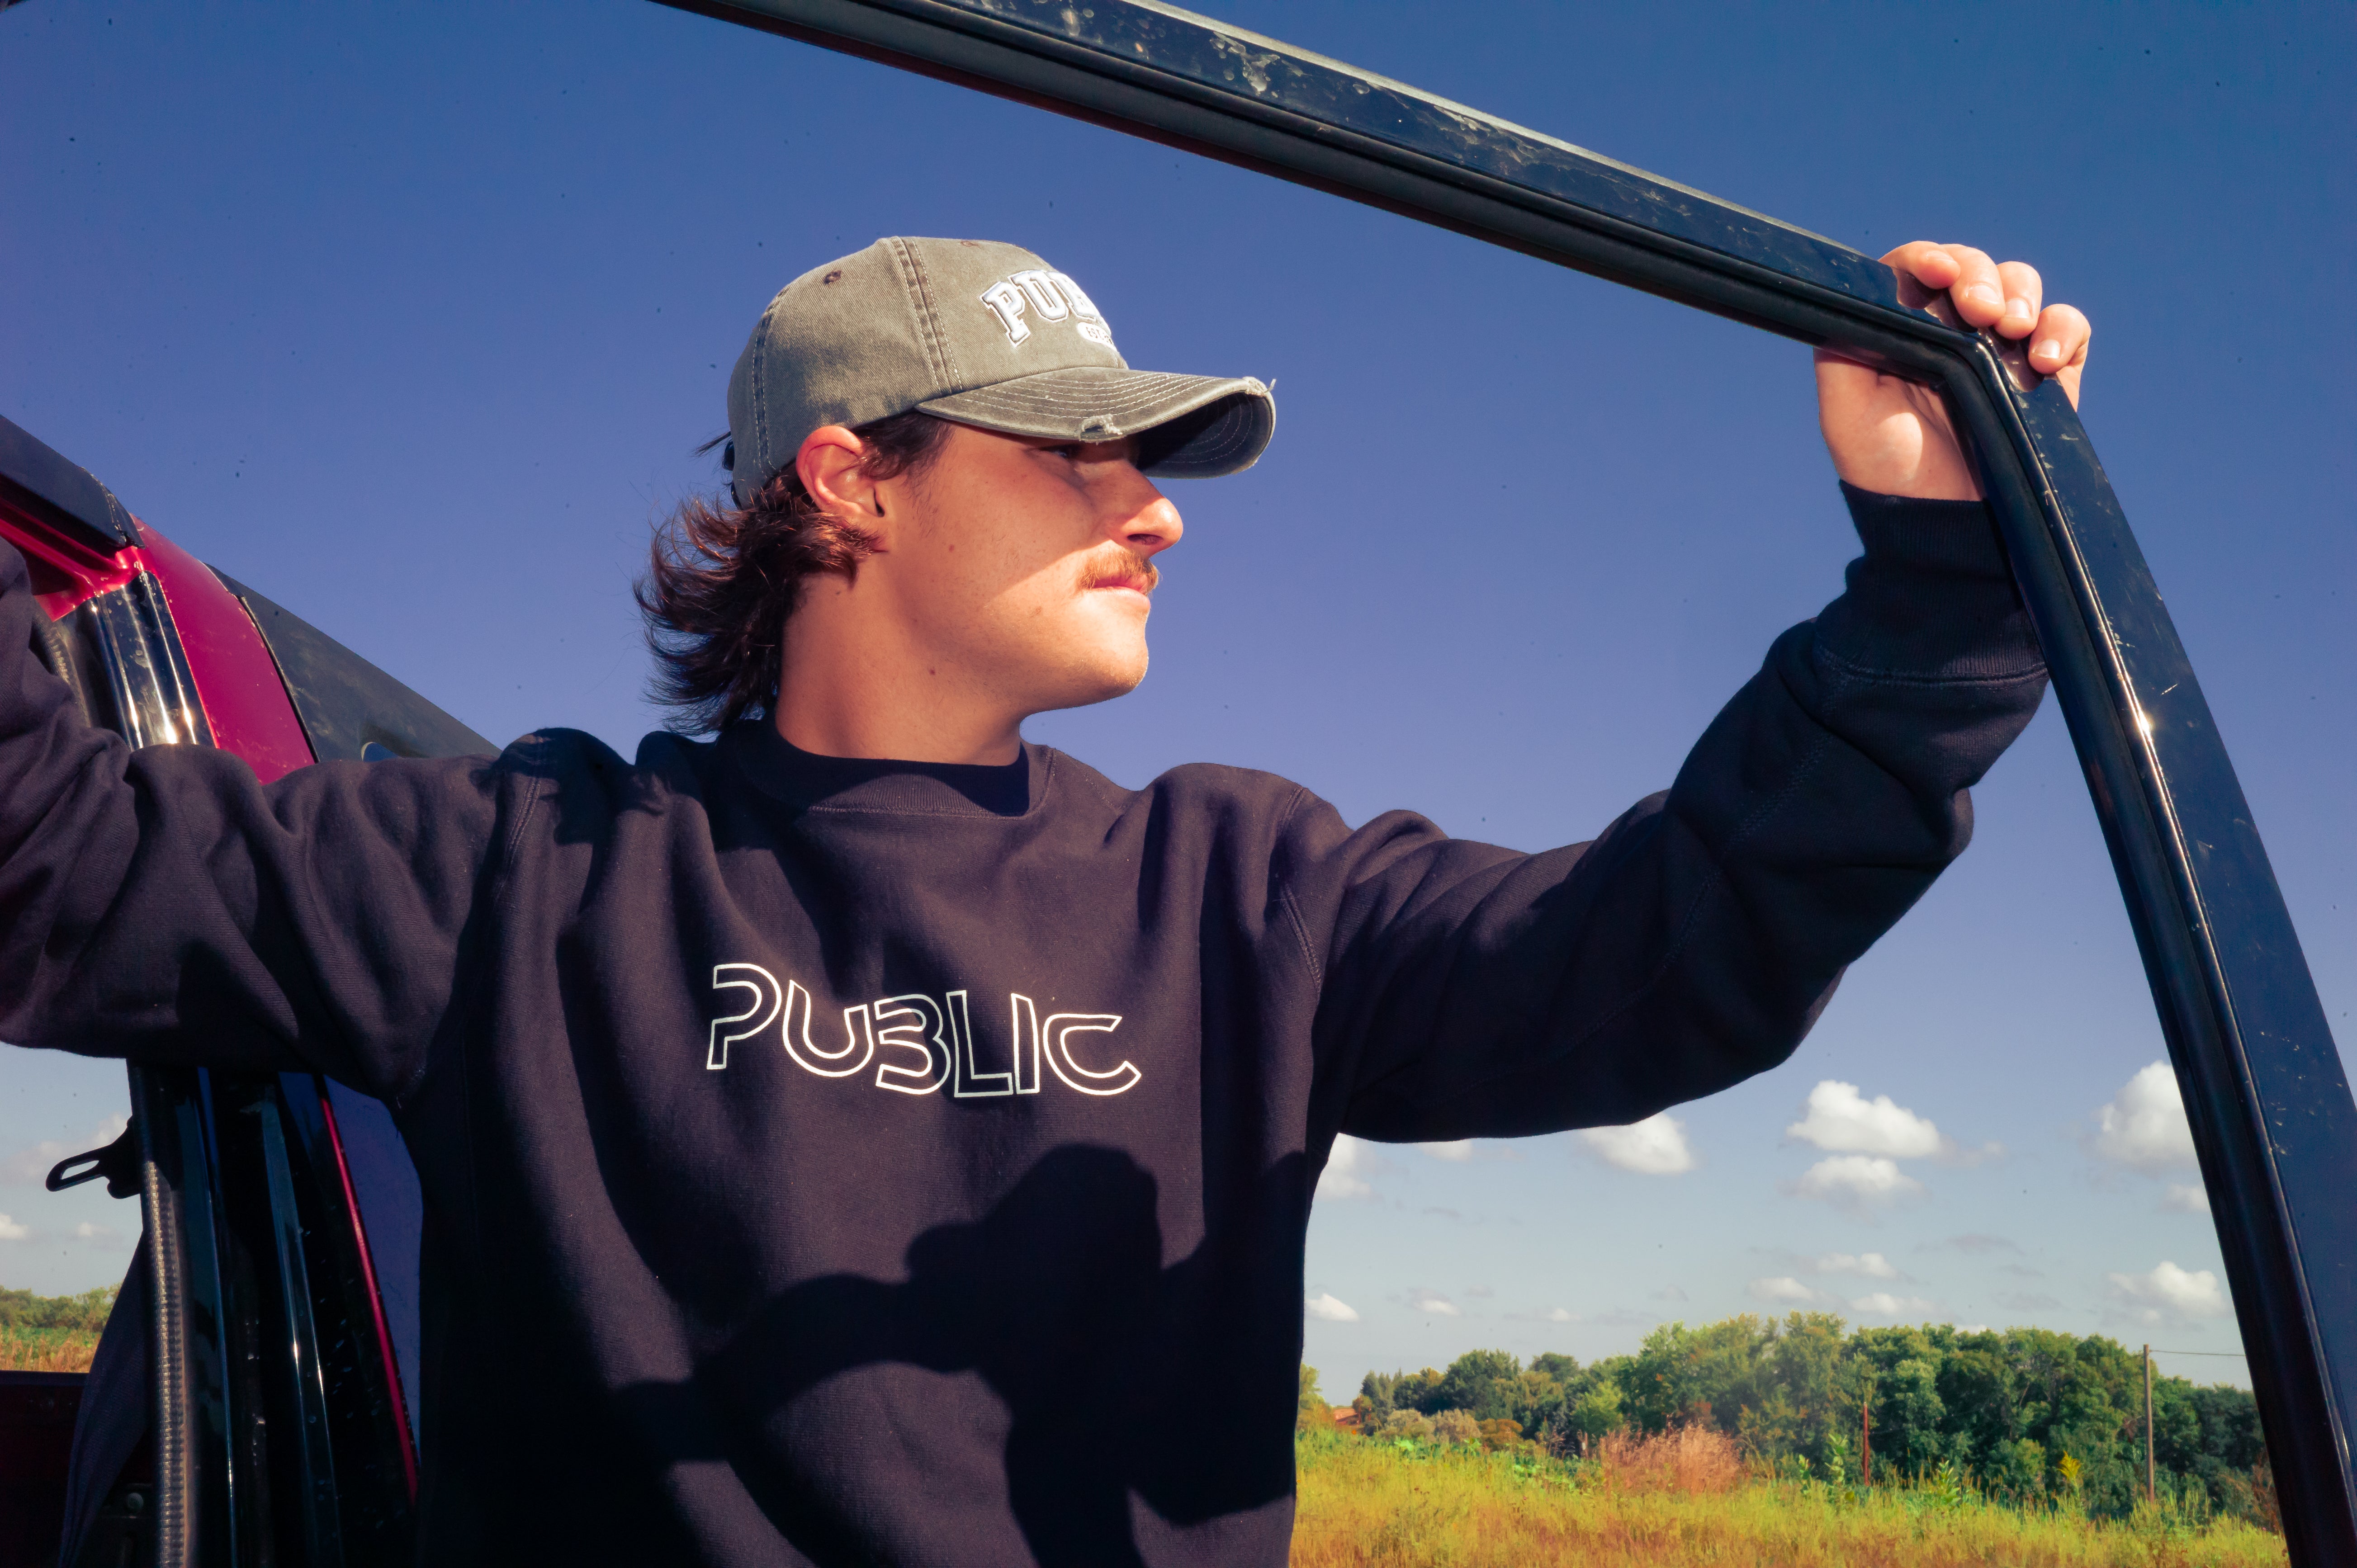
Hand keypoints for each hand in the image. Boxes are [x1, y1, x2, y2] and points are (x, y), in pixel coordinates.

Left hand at [1815, 242, 2090, 500]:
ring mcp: (2002, 349)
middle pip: (1973, 265)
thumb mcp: (1845, 410)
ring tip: (2009, 330)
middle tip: (1978, 312)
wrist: (1941, 524)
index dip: (1929, 257)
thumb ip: (1842, 347)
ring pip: (2021, 284)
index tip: (1937, 272)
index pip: (1917, 269)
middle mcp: (1952, 330)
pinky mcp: (2047, 374)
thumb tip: (1858, 294)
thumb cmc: (1887, 470)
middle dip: (1979, 273)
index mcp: (1904, 330)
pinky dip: (2062, 330)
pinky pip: (2068, 327)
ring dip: (2019, 294)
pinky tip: (2043, 363)